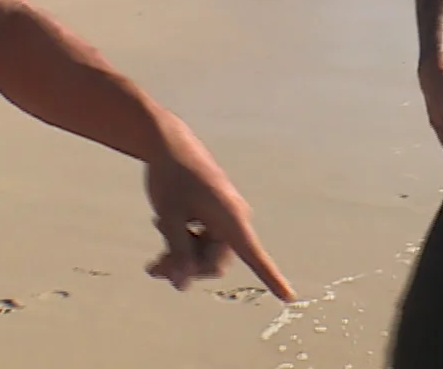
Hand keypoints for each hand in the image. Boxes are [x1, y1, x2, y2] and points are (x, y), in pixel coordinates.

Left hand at [141, 127, 295, 302]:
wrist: (168, 143)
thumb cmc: (171, 178)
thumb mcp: (169, 219)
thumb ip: (178, 254)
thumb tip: (182, 286)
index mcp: (231, 218)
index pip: (254, 256)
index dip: (272, 278)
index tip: (289, 298)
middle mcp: (233, 219)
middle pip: (216, 261)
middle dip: (187, 267)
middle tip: (153, 268)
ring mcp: (224, 216)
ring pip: (206, 252)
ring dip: (181, 256)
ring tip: (153, 258)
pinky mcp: (213, 213)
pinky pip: (203, 239)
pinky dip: (183, 241)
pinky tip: (162, 226)